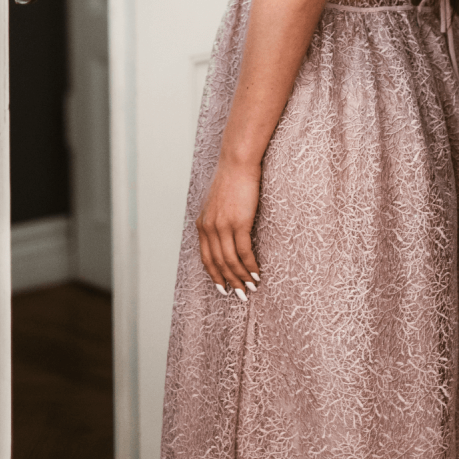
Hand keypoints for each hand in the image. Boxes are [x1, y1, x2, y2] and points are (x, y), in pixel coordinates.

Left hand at [196, 157, 261, 299]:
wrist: (237, 163)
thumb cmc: (230, 180)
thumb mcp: (215, 203)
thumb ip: (215, 220)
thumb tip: (223, 236)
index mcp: (202, 224)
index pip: (206, 258)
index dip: (215, 275)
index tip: (223, 288)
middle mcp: (209, 228)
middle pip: (218, 263)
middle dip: (229, 282)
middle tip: (240, 295)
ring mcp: (223, 226)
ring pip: (231, 261)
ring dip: (241, 277)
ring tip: (251, 288)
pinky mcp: (239, 223)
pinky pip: (244, 252)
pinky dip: (250, 265)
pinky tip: (257, 273)